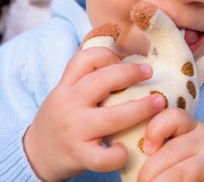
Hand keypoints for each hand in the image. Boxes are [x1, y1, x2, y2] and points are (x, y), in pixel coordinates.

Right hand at [23, 47, 165, 180]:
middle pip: (101, 81)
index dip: (107, 54)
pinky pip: (101, 157)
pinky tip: (127, 149)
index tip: (124, 58)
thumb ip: (89, 78)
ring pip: (111, 118)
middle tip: (149, 72)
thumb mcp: (67, 92)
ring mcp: (74, 131)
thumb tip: (128, 63)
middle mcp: (69, 104)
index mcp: (67, 86)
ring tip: (159, 103)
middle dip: (130, 73)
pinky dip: (117, 155)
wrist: (36, 153)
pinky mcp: (78, 155)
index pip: (84, 59)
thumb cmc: (61, 116)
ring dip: (140, 109)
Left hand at [138, 108, 203, 181]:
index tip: (147, 149)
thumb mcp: (169, 153)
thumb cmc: (182, 171)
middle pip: (170, 151)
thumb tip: (121, 146)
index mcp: (191, 125)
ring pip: (178, 174)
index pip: (173, 116)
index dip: (155, 130)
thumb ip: (154, 146)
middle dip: (148, 174)